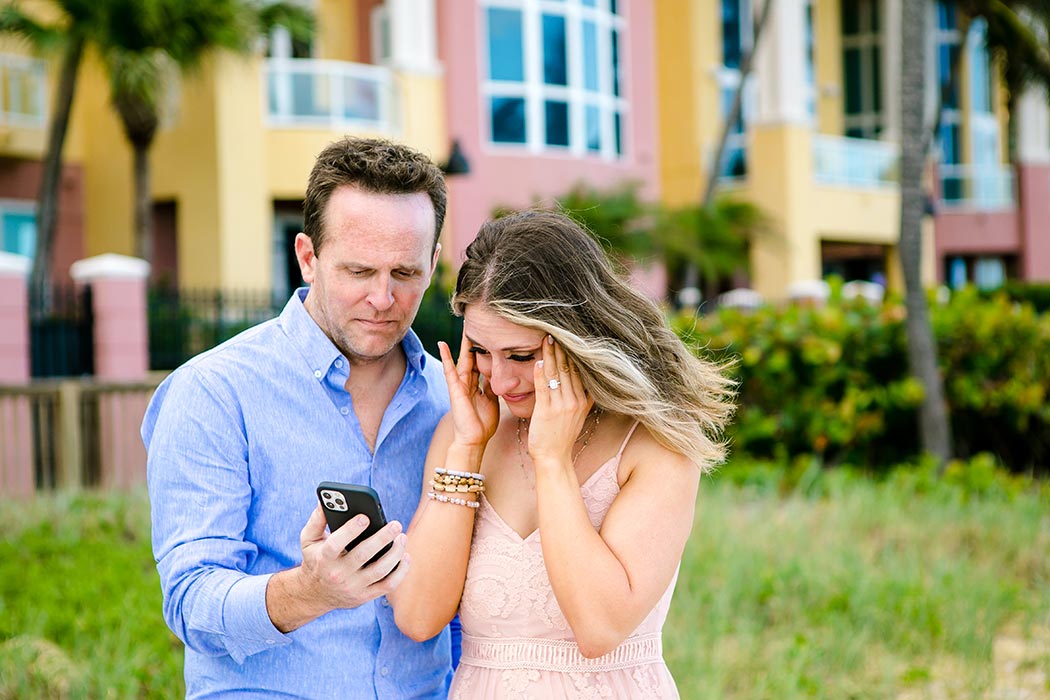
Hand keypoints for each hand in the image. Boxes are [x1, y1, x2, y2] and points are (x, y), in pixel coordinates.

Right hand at [296, 505, 408, 611]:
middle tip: (396, 524)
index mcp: (324, 558)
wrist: (315, 594)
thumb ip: (317, 520)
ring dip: (395, 553)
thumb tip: (326, 500)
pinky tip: (405, 556)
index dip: (350, 530)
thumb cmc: (316, 559)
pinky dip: (400, 572)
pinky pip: (388, 585)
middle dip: (382, 538)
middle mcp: (338, 574)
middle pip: (362, 555)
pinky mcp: (365, 596)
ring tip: (402, 537)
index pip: (336, 544)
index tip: (365, 517)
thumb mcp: (309, 540)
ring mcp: (353, 587)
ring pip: (379, 571)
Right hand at [438, 334, 499, 448]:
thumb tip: (502, 376)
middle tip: (477, 321)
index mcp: (478, 384)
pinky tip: (441, 343)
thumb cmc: (483, 423)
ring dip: (463, 342)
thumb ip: (494, 387)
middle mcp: (468, 382)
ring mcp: (460, 384)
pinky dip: (446, 357)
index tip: (491, 332)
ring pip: (463, 359)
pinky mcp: (455, 389)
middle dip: (475, 340)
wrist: (474, 439)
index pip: (482, 362)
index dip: (486, 348)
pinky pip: (450, 370)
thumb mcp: (493, 400)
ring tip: (464, 324)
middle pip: (472, 356)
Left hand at [528, 336, 593, 469]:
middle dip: (562, 349)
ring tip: (547, 339)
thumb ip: (581, 397)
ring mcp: (561, 407)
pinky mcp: (546, 412)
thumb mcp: (577, 415)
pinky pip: (543, 389)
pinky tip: (538, 362)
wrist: (554, 458)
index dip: (573, 353)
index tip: (568, 337)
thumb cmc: (561, 436)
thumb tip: (583, 380)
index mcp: (583, 400)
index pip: (578, 371)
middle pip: (568, 369)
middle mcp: (575, 401)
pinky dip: (541, 374)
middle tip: (556, 329)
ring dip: (551, 356)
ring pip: (556, 376)